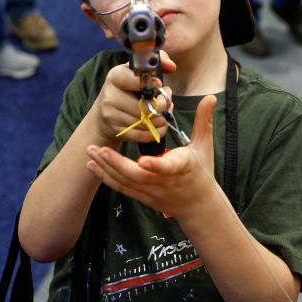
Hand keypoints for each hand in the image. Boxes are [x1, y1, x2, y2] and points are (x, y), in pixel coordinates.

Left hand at [86, 94, 218, 218]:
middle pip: (137, 176)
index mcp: (180, 167)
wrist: (198, 204)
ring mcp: (152, 191)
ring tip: (90, 151)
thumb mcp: (205, 145)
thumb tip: (211, 97)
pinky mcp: (143, 196)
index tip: (142, 160)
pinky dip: (105, 177)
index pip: (168, 167)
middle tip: (98, 148)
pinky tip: (92, 165)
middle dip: (115, 163)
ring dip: (106, 167)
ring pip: (125, 181)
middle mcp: (164, 181)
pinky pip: (121, 187)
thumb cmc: (202, 171)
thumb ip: (203, 120)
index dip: (155, 165)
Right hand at [89, 52, 176, 142]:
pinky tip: (158, 125)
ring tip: (163, 113)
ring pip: (146, 122)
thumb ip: (156, 62)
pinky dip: (155, 132)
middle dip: (163, 106)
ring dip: (161, 120)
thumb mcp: (136, 71)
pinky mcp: (116, 130)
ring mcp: (111, 114)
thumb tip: (171, 66)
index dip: (151, 84)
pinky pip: (143, 135)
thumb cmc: (126, 89)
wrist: (104, 113)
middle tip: (167, 103)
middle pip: (145, 107)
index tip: (160, 85)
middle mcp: (110, 95)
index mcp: (116, 76)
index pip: (135, 80)